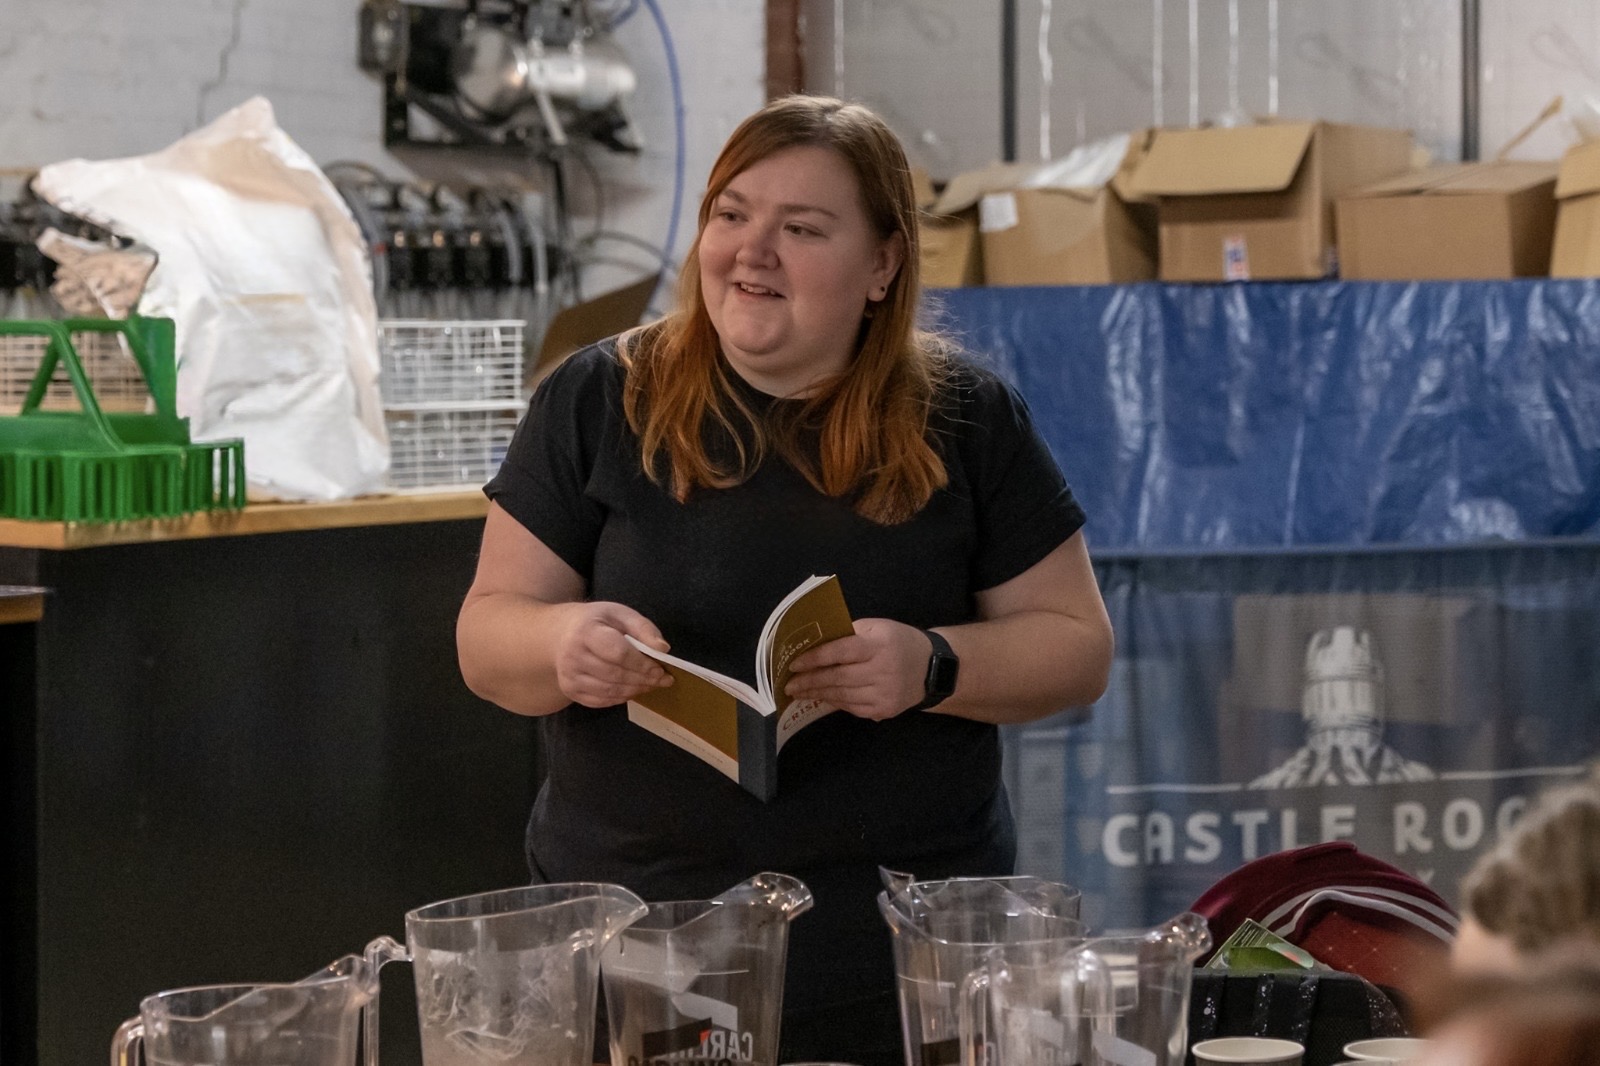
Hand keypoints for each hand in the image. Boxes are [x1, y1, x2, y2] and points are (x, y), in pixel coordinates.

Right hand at [552, 601, 671, 707]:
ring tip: (651, 685)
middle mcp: (572, 656)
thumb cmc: (597, 622)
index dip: (642, 664)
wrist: (561, 633)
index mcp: (586, 631)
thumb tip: (663, 649)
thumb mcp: (620, 614)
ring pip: (609, 691)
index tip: (661, 669)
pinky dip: (621, 698)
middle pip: (615, 675)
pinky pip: (600, 701)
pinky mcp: (570, 690)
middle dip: (643, 680)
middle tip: (663, 680)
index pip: (618, 653)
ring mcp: (569, 676)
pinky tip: (633, 690)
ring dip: (635, 690)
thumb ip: (643, 628)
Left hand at [784, 618, 930, 720]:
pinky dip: (834, 702)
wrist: (933, 669)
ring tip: (798, 692)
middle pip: (838, 678)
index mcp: (879, 645)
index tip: (795, 664)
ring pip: (842, 696)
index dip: (815, 658)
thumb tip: (816, 645)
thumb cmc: (899, 642)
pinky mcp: (884, 710)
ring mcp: (884, 693)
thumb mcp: (878, 627)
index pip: (841, 652)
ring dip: (817, 694)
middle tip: (789, 684)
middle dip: (810, 681)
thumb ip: (849, 634)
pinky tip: (820, 698)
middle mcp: (882, 670)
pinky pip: (852, 708)